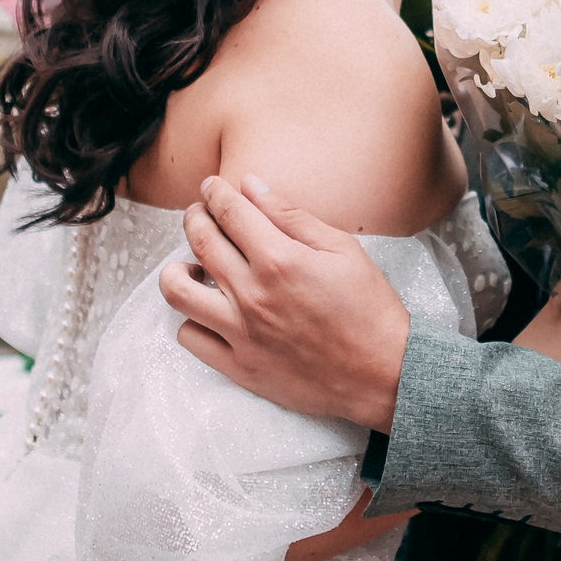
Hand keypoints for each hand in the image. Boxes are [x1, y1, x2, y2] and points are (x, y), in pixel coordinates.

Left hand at [160, 174, 412, 430]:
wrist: (384, 375)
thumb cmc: (370, 309)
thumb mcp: (342, 249)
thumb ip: (292, 216)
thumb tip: (252, 186)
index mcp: (279, 259)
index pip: (229, 211)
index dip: (215, 192)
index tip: (212, 186)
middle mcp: (252, 294)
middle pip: (198, 241)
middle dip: (194, 217)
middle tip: (200, 213)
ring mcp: (241, 333)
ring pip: (178, 291)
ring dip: (177, 268)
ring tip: (192, 265)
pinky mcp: (239, 366)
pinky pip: (190, 338)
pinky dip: (190, 319)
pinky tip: (208, 310)